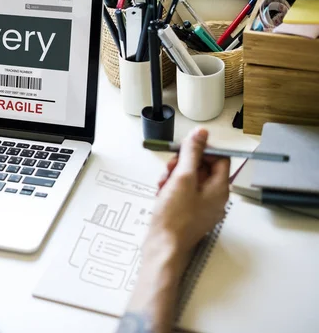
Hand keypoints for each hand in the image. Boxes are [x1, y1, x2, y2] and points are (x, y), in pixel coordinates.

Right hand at [148, 127, 230, 255]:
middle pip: (203, 169)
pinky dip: (171, 189)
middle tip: (170, 170)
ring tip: (162, 184)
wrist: (162, 246)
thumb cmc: (174, 216)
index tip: (184, 151)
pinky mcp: (189, 214)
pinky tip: (161, 193)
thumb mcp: (182, 178)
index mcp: (220, 189)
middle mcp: (215, 198)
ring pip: (190, 180)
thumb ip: (192, 153)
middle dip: (183, 165)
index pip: (220, 159)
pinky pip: (183, 193)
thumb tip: (201, 134)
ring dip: (174, 176)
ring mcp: (202, 208)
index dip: (202, 151)